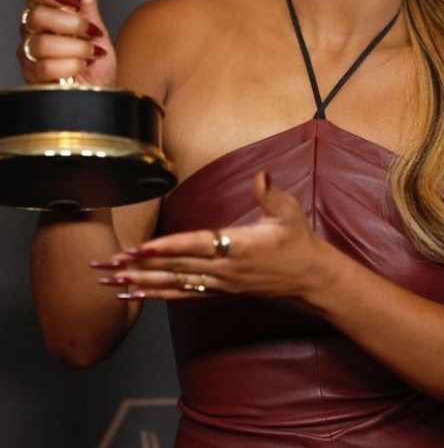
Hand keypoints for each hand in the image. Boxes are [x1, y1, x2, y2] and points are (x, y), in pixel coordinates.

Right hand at [18, 0, 114, 86]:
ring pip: (43, 43)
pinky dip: (72, 66)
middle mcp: (32, 33)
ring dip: (77, 48)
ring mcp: (29, 55)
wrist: (103, 92)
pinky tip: (80, 68)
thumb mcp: (96, 25)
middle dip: (72, 24)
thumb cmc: (95, 62)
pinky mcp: (32, 77)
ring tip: (89, 54)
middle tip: (91, 33)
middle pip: (37, 16)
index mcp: (45, 15)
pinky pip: (46, 67)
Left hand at [93, 171, 328, 300]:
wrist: (310, 277)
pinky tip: (135, 295)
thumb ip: (270, 194)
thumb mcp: (289, 212)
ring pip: (175, 283)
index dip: (166, 248)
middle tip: (106, 265)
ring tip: (110, 282)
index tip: (138, 248)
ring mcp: (220, 283)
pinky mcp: (220, 291)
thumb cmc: (298, 242)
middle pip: (175, 267)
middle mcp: (224, 269)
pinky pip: (184, 294)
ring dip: (141, 282)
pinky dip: (158, 294)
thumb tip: (261, 175)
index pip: (195, 246)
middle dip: (138, 266)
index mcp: (238, 247)